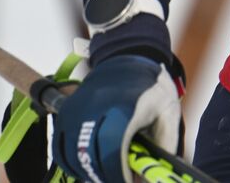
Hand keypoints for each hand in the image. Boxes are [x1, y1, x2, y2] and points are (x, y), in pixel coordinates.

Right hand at [52, 55, 180, 182]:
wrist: (128, 59)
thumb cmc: (152, 88)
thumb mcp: (168, 112)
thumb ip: (163, 146)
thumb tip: (149, 177)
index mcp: (124, 107)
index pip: (113, 149)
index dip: (119, 173)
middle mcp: (94, 108)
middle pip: (91, 156)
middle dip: (107, 176)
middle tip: (123, 180)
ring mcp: (75, 111)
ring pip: (73, 156)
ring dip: (90, 172)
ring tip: (110, 173)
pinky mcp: (64, 115)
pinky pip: (60, 150)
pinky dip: (73, 164)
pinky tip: (91, 168)